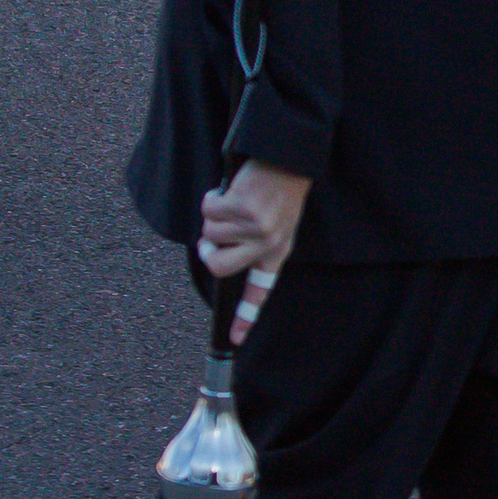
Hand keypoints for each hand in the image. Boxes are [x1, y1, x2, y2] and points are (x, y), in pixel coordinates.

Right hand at [199, 161, 310, 336]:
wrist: (291, 159)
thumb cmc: (279, 191)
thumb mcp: (278, 223)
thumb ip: (254, 244)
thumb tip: (218, 256)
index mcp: (277, 251)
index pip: (260, 290)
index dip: (245, 316)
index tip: (235, 339)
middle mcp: (267, 243)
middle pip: (219, 266)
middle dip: (206, 251)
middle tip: (210, 238)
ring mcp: (255, 226)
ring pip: (210, 232)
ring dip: (215, 214)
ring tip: (236, 201)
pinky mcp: (242, 206)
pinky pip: (209, 210)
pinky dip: (211, 198)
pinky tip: (231, 191)